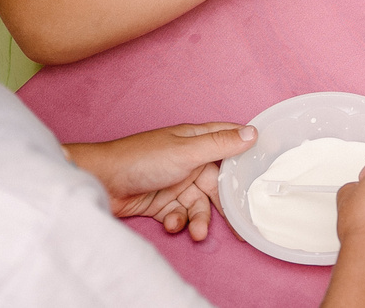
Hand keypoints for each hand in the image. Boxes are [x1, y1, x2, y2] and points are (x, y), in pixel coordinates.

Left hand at [65, 123, 256, 240]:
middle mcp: (188, 160)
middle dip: (223, 204)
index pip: (228, 140)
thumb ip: (220, 145)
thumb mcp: (186, 151)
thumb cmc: (142, 159)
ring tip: (196, 232)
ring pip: (198, 204)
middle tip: (236, 224)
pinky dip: (178, 222)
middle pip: (216, 183)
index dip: (245, 150)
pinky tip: (170, 223)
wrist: (101, 183)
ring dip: (198, 219)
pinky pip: (179, 215)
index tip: (263, 166)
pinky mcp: (161, 203)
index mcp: (195, 140)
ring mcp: (174, 182)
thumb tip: (253, 133)